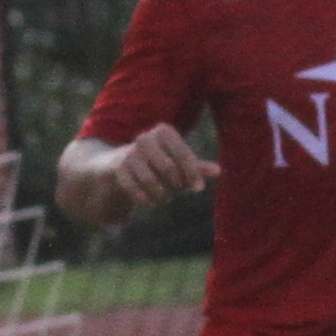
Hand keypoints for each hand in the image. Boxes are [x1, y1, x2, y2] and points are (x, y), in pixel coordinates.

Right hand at [103, 124, 217, 211]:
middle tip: (177, 191)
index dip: (193, 174)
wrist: (118, 167)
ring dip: (162, 195)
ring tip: (165, 199)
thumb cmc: (155, 163)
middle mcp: (145, 138)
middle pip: (168, 169)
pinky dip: (147, 201)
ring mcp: (129, 153)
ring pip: (151, 181)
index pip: (183, 155)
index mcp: (164, 132)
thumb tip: (218, 172)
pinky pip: (136, 190)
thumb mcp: (177, 163)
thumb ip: (196, 167)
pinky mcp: (118, 169)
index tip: (198, 189)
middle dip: (176, 185)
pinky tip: (152, 203)